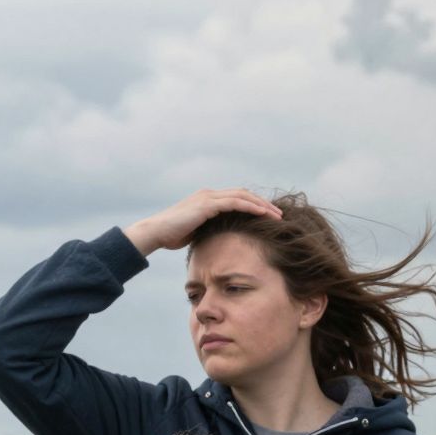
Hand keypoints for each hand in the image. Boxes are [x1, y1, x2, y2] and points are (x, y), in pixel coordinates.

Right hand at [124, 188, 280, 256]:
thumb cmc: (172, 235)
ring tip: (277, 215)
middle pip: (244, 194)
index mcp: (208, 199)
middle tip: (280, 214)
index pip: (238, 198)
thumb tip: (222, 240)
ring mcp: (209, 197)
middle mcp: (210, 194)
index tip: (270, 216)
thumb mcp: (196, 231)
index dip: (255, 205)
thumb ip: (209, 229)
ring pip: (243, 196)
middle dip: (263, 203)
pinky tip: (263, 214)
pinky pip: (235, 202)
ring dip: (262, 205)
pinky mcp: (207, 204)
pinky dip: (251, 207)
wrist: (155, 232)